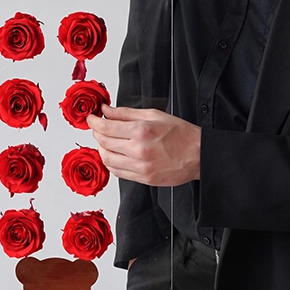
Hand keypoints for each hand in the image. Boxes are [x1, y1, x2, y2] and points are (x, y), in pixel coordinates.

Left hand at [86, 105, 200, 186]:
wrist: (199, 155)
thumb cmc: (181, 134)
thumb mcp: (154, 115)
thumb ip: (126, 113)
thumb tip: (106, 110)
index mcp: (141, 131)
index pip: (106, 127)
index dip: (93, 122)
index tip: (91, 118)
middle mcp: (139, 151)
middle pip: (103, 143)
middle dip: (96, 133)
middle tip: (98, 127)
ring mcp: (141, 167)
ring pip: (107, 160)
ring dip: (102, 149)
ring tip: (106, 141)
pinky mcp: (144, 179)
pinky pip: (118, 172)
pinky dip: (111, 163)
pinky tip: (115, 155)